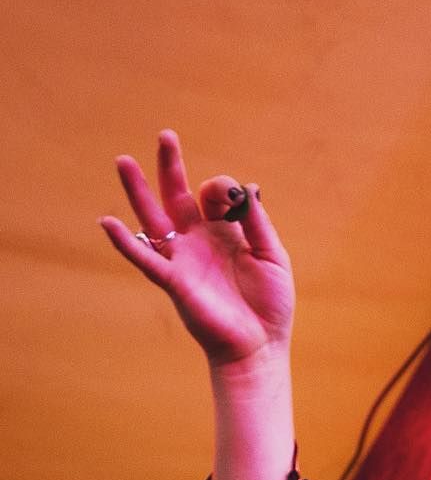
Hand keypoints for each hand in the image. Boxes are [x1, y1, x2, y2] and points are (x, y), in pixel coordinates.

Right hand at [99, 130, 294, 367]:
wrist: (259, 344)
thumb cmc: (269, 304)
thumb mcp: (273, 257)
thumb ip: (258, 224)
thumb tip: (249, 187)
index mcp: (225, 232)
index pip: (215, 195)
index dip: (224, 188)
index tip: (239, 199)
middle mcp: (199, 240)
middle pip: (177, 195)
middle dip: (171, 166)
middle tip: (166, 135)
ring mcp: (183, 258)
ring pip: (154, 218)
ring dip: (138, 191)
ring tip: (124, 161)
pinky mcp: (174, 281)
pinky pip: (145, 258)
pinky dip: (126, 242)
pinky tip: (107, 223)